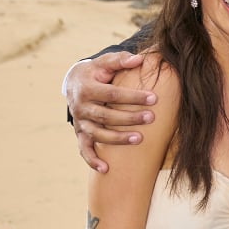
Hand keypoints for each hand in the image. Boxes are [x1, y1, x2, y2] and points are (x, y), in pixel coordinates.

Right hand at [67, 52, 155, 172]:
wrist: (74, 82)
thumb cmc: (97, 71)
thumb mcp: (105, 62)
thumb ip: (121, 60)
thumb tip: (139, 59)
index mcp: (87, 88)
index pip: (112, 94)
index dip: (132, 96)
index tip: (154, 98)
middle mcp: (81, 107)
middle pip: (106, 115)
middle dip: (129, 118)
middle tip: (151, 118)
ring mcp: (80, 122)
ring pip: (98, 134)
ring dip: (117, 138)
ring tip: (139, 139)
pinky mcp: (80, 133)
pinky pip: (83, 149)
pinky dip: (92, 160)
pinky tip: (105, 169)